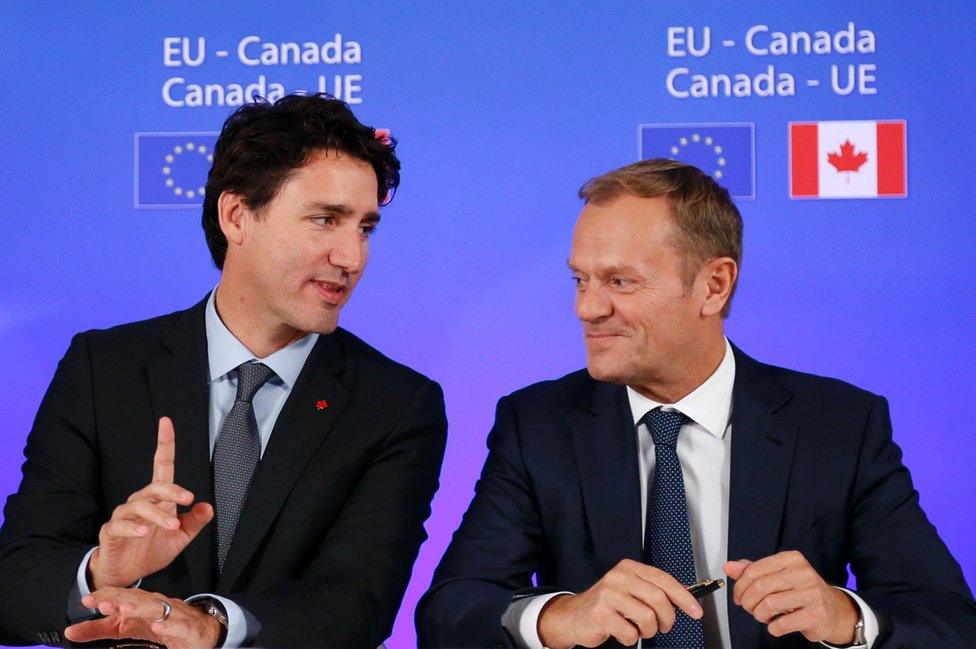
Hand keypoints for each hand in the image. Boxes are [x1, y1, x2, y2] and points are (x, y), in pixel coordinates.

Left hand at [64, 587, 222, 648]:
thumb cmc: (162, 625)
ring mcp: (172, 615)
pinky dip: (168, 625)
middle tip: (103, 603)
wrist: (200, 630)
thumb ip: (98, 630)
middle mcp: (156, 604)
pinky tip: (158, 627)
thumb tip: (69, 631)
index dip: (105, 596)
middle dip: (120, 599)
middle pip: (137, 599)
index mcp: (140, 602)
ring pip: (157, 609)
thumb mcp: (125, 628)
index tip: (87, 599)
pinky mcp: (186, 628)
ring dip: (141, 608)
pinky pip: (178, 626)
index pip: (121, 595)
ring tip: (125, 610)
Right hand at [88, 417, 212, 588]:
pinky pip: (120, 524)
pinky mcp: (111, 531)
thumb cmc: (152, 551)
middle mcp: (140, 502)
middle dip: (172, 491)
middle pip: (154, 487)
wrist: (127, 574)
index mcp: (158, 500)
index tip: (166, 423)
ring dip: (157, 514)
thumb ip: (194, 522)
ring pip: (139, 505)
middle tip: (188, 499)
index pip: (162, 466)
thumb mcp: (180, 538)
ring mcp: (124, 516)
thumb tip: (208, 507)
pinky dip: (132, 527)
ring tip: (172, 525)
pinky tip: (143, 532)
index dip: (164, 444)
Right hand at [538, 559, 703, 648]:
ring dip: (647, 631)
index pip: (664, 579)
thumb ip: (654, 590)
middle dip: (667, 619)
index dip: (684, 597)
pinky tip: (622, 632)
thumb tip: (686, 597)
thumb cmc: (607, 605)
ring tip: (638, 629)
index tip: (696, 611)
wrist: (574, 616)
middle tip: (664, 626)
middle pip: (659, 599)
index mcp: (629, 568)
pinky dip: (630, 638)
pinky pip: (630, 633)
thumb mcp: (631, 590)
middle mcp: (618, 577)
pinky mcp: (601, 613)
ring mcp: (608, 594)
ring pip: (647, 618)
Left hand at [725, 551, 857, 643]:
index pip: (754, 570)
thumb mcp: (778, 576)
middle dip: (748, 602)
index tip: (738, 596)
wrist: (834, 611)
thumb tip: (729, 567)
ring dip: (759, 615)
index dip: (740, 586)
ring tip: (764, 616)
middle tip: (749, 608)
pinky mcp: (816, 615)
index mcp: (791, 559)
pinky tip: (777, 625)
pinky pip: (781, 624)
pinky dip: (773, 628)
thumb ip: (753, 571)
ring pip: (768, 605)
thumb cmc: (801, 592)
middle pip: (760, 587)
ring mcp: (812, 594)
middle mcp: (803, 573)